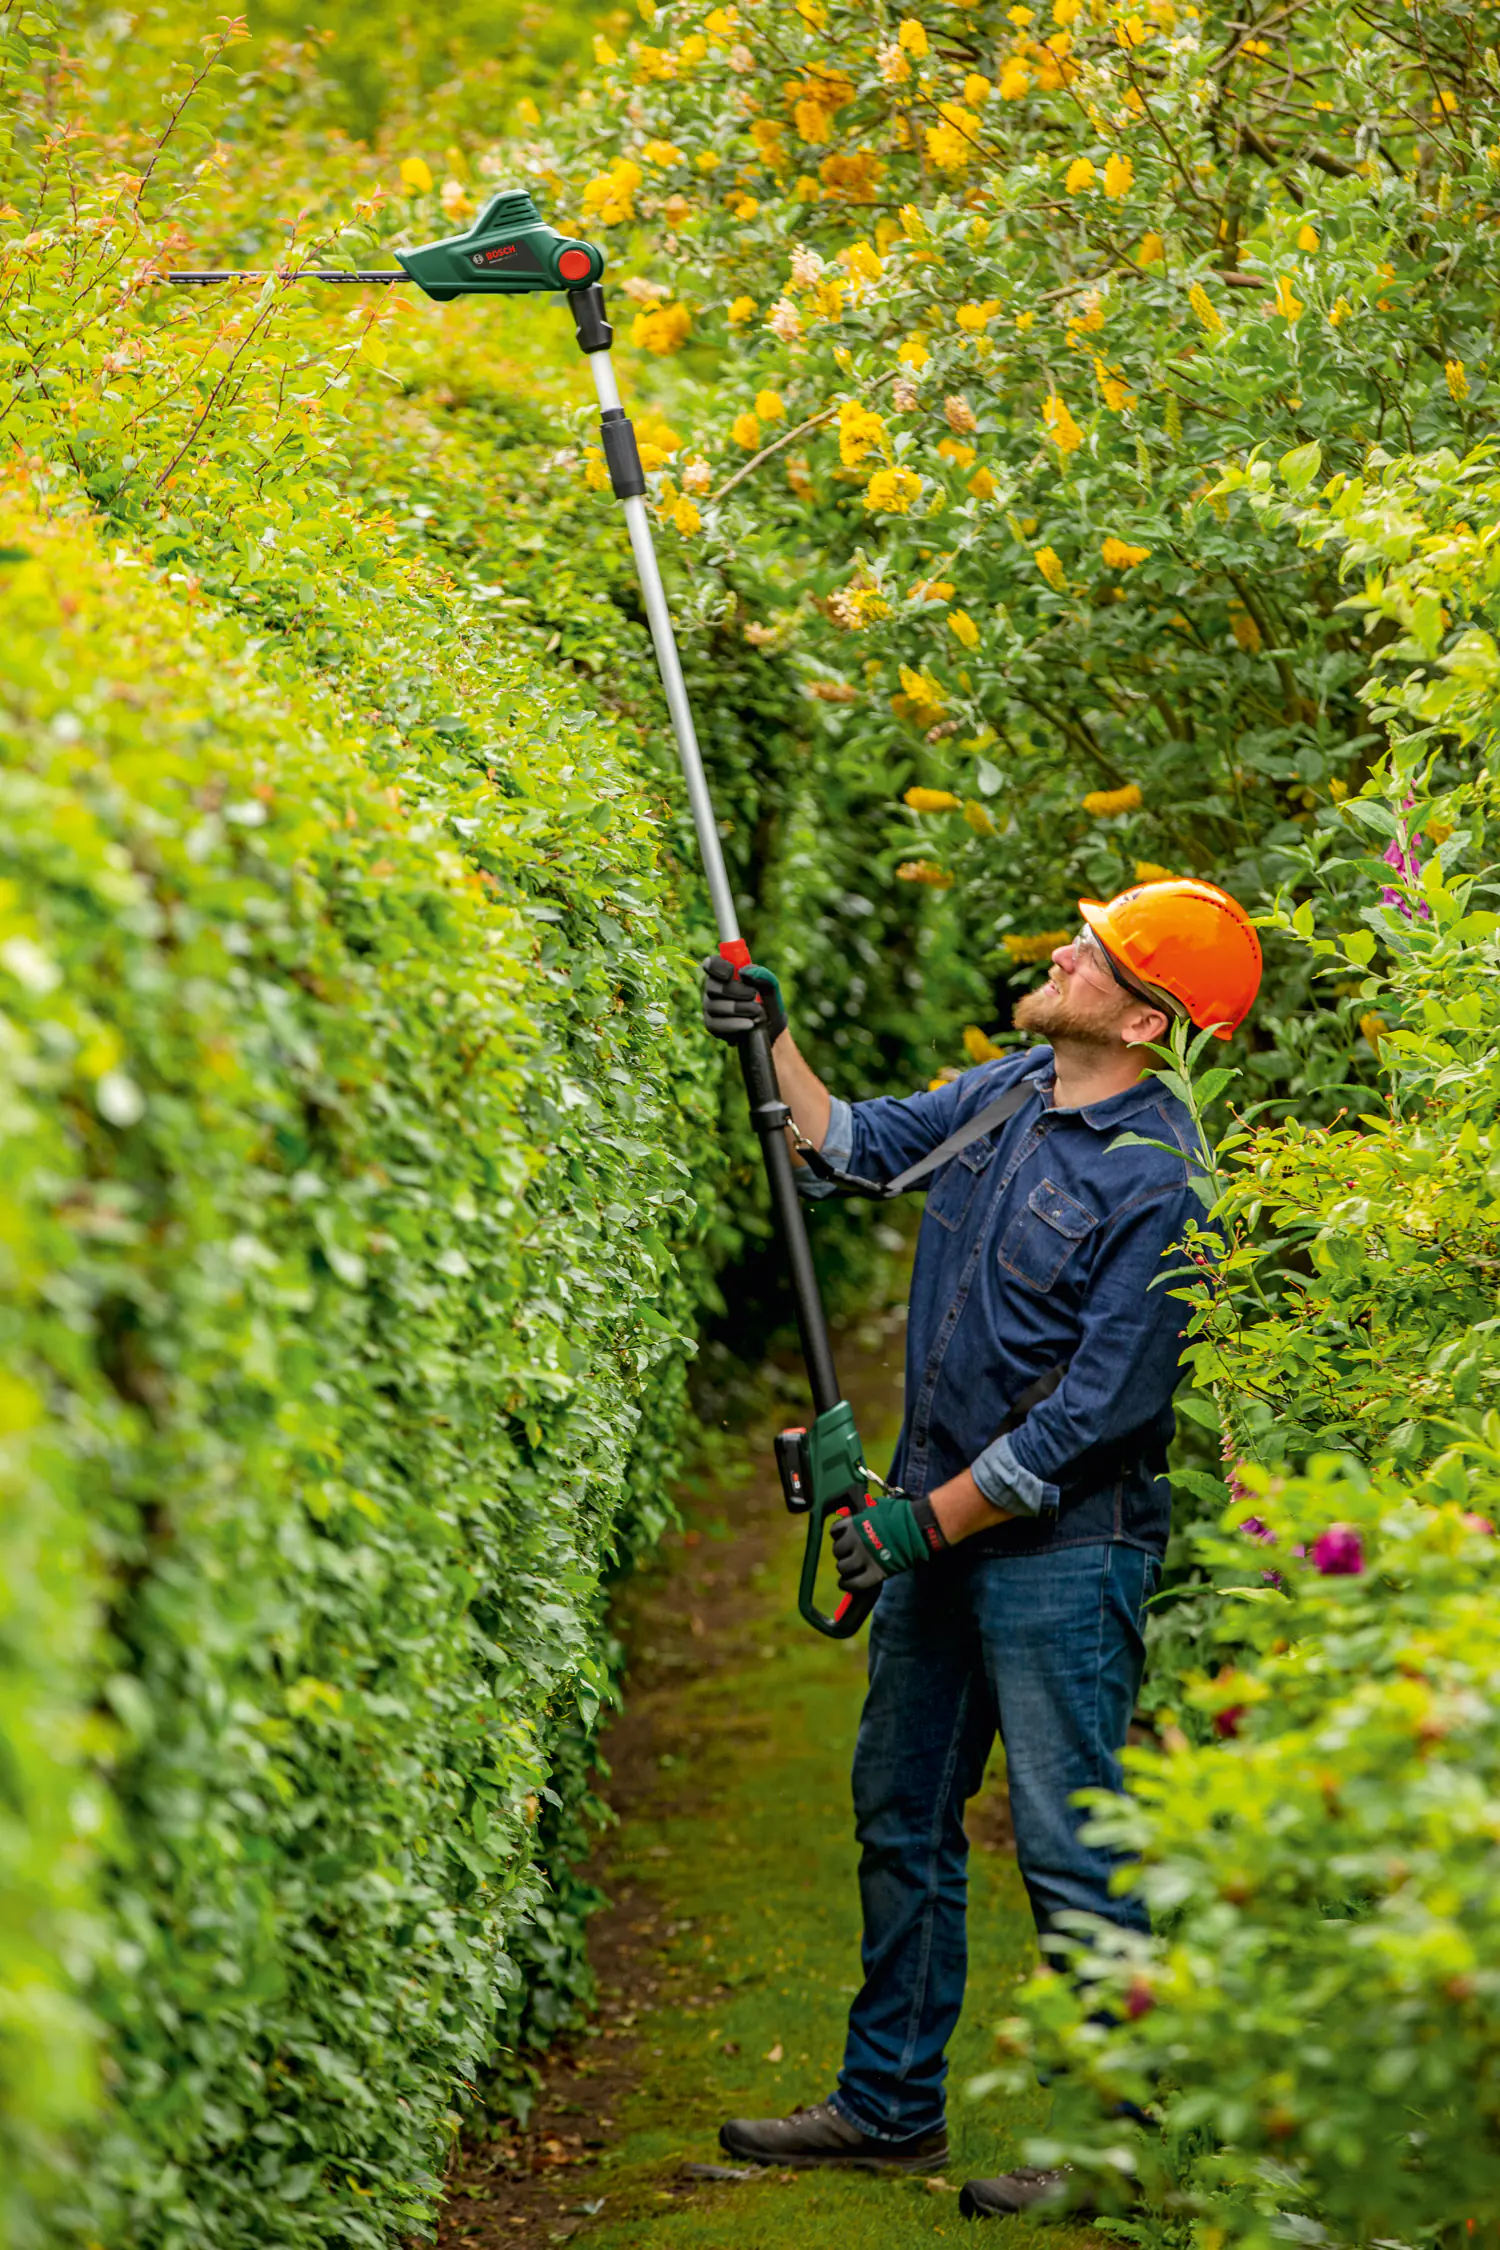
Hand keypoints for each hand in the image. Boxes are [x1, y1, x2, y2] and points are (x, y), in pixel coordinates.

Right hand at [701, 954, 787, 1044]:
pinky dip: (734, 1024)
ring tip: (757, 1012)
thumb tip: (744, 972)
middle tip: (753, 995)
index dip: (718, 966)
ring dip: (738, 1008)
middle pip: (712, 985)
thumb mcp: (772, 989)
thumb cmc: (768, 1003)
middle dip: (734, 990)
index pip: (711, 964)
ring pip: (714, 1005)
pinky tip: (749, 1024)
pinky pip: (715, 1024)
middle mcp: (714, 988)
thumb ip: (763, 976)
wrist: (770, 1030)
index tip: (733, 972)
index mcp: (726, 973)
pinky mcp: (712, 1025)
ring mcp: (710, 1007)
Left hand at [830, 1490, 944, 1593]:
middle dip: (842, 1553)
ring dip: (845, 1568)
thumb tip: (861, 1516)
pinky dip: (847, 1584)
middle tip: (850, 1554)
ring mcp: (864, 1558)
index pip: (835, 1531)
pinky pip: (854, 1583)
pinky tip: (846, 1584)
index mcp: (854, 1524)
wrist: (916, 1528)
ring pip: (843, 1568)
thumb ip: (865, 1515)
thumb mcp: (876, 1508)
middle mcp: (855, 1541)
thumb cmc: (899, 1514)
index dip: (838, 1536)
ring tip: (850, 1569)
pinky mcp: (874, 1573)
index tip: (843, 1538)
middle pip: (837, 1551)